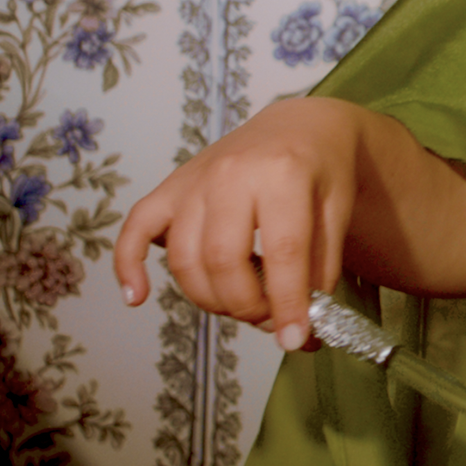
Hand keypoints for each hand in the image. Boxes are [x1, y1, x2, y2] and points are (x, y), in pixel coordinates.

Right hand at [113, 97, 360, 351]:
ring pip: (184, 258)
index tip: (296, 339)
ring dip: (209, 299)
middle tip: (269, 318)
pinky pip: (135, 228)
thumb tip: (298, 327)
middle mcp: (231, 173)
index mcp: (283, 172)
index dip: (287, 304)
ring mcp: (194, 179)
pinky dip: (128, 265)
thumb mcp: (337, 212)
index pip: (283, 252)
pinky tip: (137, 297)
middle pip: (223, 260)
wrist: (299, 126)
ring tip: (241, 306)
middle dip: (246, 305)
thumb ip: (320, 268)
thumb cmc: (321, 170)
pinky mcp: (169, 187)